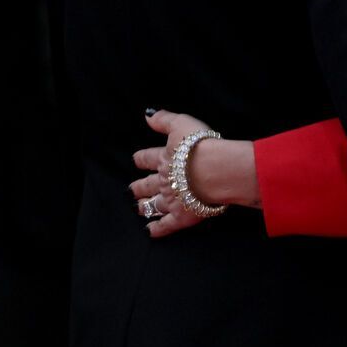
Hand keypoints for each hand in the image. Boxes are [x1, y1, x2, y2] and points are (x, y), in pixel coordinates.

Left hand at [130, 109, 259, 238]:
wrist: (215, 170)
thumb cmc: (200, 146)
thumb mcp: (181, 124)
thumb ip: (163, 119)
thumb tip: (147, 115)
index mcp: (164, 159)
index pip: (147, 159)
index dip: (141, 159)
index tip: (136, 160)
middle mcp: (163, 181)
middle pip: (146, 185)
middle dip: (138, 187)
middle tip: (131, 189)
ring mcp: (171, 200)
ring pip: (153, 205)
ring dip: (144, 207)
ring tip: (138, 208)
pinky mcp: (181, 217)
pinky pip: (165, 225)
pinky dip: (157, 229)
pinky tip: (150, 231)